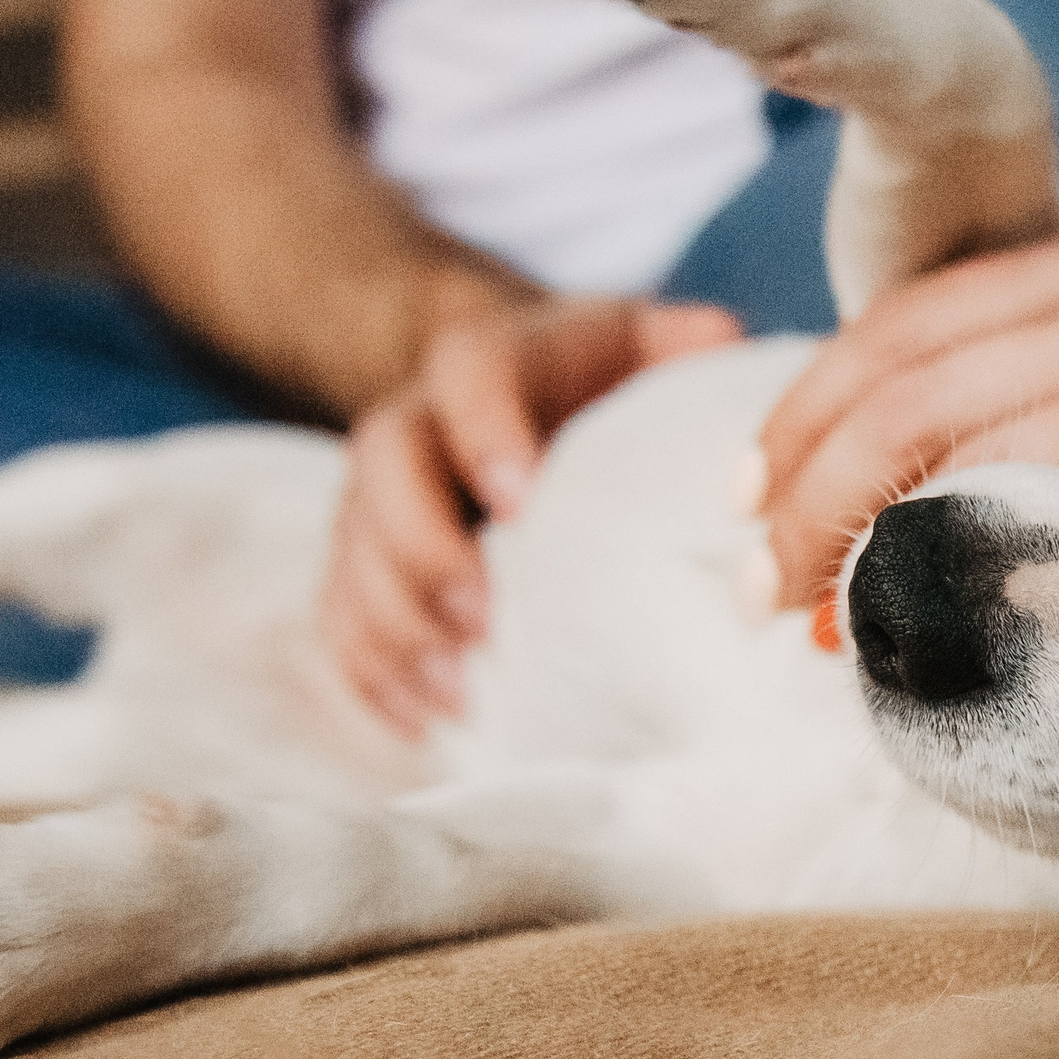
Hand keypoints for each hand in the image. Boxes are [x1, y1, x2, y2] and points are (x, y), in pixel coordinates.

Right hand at [323, 296, 742, 731]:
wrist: (526, 392)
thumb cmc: (602, 380)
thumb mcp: (644, 344)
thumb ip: (685, 341)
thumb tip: (719, 339)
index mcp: (490, 357)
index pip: (468, 373)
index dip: (484, 433)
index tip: (520, 502)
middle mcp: (418, 417)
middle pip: (384, 465)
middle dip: (423, 547)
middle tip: (480, 620)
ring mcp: (379, 491)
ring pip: (352, 545)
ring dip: (394, 623)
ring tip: (456, 693)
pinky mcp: (364, 555)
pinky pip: (338, 607)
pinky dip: (369, 667)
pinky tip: (419, 719)